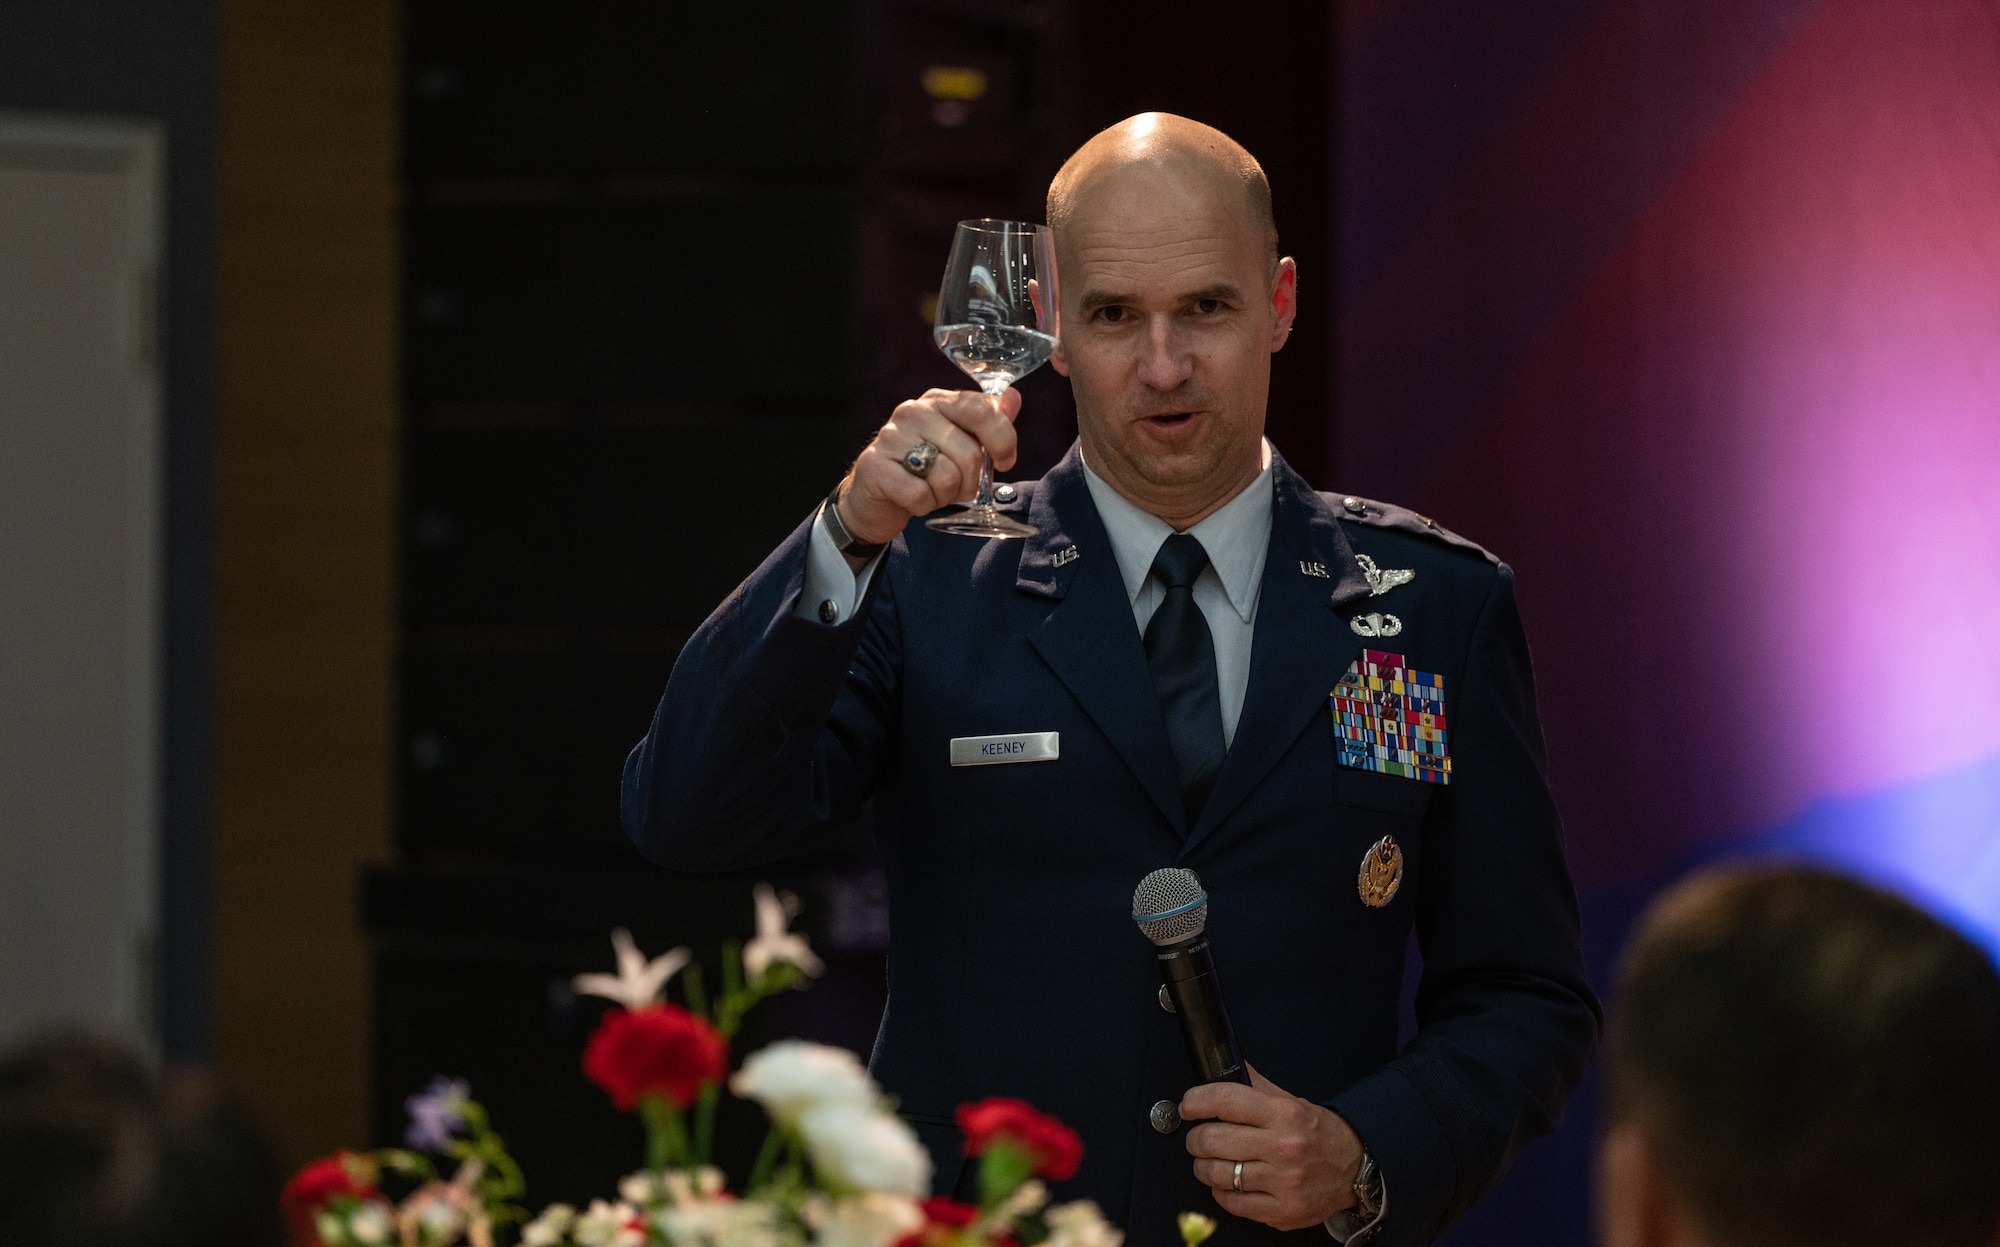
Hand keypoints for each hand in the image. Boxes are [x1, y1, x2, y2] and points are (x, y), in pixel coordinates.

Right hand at [835, 387, 1021, 545]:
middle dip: (970, 481)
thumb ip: (988, 422)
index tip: (1005, 461)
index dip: (1003, 440)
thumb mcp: (960, 444)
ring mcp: (890, 437)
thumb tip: (1014, 398)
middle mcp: (912, 411)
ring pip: (946, 475)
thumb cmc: (924, 470)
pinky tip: (913, 499)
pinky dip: (923, 505)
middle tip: (955, 486)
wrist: (874, 498)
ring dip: (945, 495)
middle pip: (969, 452)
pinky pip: (920, 494)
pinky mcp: (874, 467)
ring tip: (930, 491)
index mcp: (937, 400)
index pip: (982, 410)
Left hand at [1181, 1063, 1363, 1231]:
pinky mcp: (1283, 1211)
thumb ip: (1255, 1085)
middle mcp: (1284, 1147)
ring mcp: (1283, 1182)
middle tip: (1198, 1137)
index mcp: (1284, 1113)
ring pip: (1217, 1174)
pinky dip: (1221, 1192)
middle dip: (1195, 1138)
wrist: (1355, 1167)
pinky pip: (1232, 1203)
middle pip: (1213, 1140)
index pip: (1225, 1100)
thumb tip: (1224, 1066)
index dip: (1196, 1101)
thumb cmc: (1319, 1134)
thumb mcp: (1291, 1100)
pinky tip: (1227, 1183)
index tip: (1188, 1106)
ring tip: (1208, 1161)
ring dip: (1202, 1166)